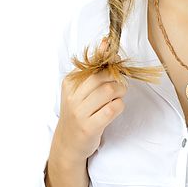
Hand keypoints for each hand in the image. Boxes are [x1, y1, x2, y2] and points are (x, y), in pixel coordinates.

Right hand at [53, 37, 127, 162]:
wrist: (68, 143)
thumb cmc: (79, 112)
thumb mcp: (80, 89)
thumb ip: (93, 69)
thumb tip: (107, 43)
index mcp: (69, 83)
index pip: (93, 65)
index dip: (108, 60)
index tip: (115, 57)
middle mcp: (73, 96)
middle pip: (103, 76)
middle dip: (117, 79)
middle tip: (118, 86)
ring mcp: (80, 112)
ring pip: (110, 90)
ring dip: (120, 92)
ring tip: (116, 97)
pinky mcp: (89, 127)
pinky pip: (113, 109)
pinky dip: (119, 106)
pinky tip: (114, 108)